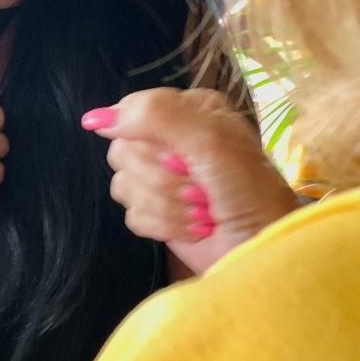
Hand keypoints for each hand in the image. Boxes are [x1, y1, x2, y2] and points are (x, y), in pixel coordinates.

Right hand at [82, 88, 300, 274]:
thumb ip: (156, 116)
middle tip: (199, 187)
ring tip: (202, 211)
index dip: (151, 141)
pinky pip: (132, 215)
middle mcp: (174, 139)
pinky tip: (194, 227)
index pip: (134, 112)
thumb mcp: (211, 140)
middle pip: (123, 151)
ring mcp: (164, 177)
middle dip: (162, 178)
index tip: (181, 158)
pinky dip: (164, 226)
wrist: (264, 250)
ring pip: (124, 185)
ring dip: (166, 205)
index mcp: (191, 111)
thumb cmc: (248, 191)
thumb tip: (95, 119)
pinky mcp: (158, 213)